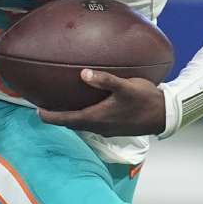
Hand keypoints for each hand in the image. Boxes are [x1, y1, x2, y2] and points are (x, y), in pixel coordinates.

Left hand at [37, 69, 165, 136]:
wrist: (165, 115)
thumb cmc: (146, 100)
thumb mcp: (125, 86)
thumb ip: (104, 80)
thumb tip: (83, 73)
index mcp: (97, 118)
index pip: (66, 120)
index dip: (50, 117)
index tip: (37, 111)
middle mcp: (98, 127)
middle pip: (71, 124)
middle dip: (56, 117)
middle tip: (44, 106)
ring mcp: (106, 129)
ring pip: (81, 125)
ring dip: (69, 117)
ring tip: (59, 105)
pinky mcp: (113, 128)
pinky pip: (91, 124)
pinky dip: (82, 117)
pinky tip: (84, 106)